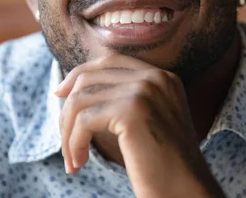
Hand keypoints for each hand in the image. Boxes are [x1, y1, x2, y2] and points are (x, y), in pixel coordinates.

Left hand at [54, 54, 224, 197]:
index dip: (78, 74)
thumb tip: (73, 88)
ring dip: (68, 132)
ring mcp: (144, 91)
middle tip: (64, 138)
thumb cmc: (163, 166)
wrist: (186, 193)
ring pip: (81, 100)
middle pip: (90, 77)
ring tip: (72, 159)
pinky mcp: (132, 111)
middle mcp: (155, 77)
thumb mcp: (147, 121)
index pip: (109, 61)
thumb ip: (124, 98)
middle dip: (68, 108)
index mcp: (162, 77)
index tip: (59, 94)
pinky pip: (83, 121)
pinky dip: (74, 143)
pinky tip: (79, 163)